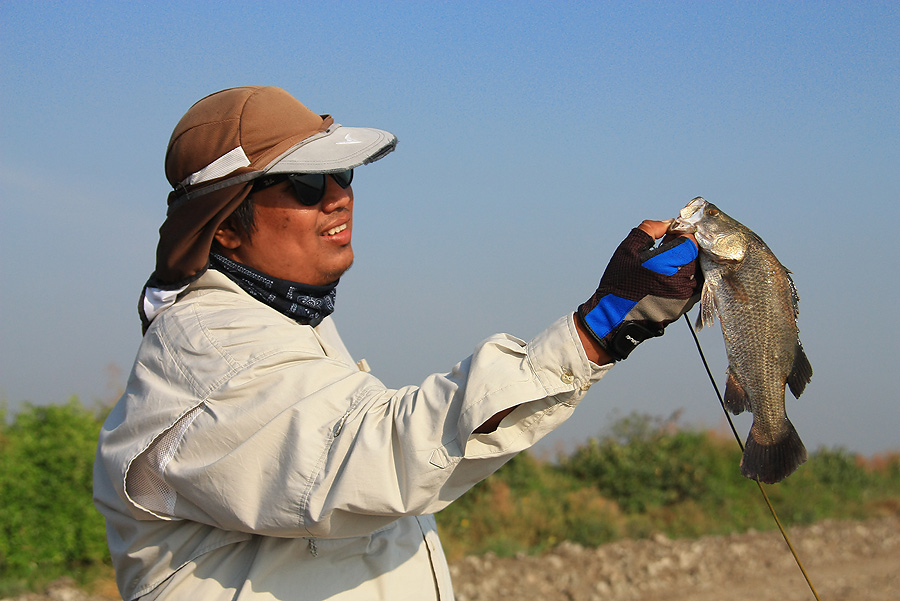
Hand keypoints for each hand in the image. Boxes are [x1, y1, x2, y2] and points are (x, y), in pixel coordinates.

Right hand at [576, 219, 700, 360]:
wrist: (614, 319)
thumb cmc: (619, 284)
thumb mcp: (628, 249)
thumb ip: (650, 229)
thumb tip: (669, 223)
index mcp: (669, 263)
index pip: (691, 240)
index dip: (683, 233)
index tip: (672, 234)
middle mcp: (683, 280)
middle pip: (697, 255)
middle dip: (685, 248)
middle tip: (667, 248)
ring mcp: (687, 295)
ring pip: (697, 270)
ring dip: (686, 263)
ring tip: (665, 265)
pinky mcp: (686, 306)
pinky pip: (694, 285)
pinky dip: (685, 277)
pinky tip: (666, 279)